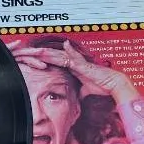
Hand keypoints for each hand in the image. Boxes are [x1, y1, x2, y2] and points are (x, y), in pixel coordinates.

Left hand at [7, 39, 133, 100]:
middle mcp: (75, 63)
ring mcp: (79, 62)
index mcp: (73, 67)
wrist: (113, 85)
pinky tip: (65, 45)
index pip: (56, 61)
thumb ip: (78, 91)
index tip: (35, 58)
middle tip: (31, 52)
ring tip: (39, 50)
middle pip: (55, 56)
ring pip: (61, 56)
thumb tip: (73, 98)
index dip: (45, 59)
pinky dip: (70, 52)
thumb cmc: (101, 86)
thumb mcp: (85, 90)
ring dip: (50, 53)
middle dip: (43, 55)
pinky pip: (75, 58)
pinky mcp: (85, 65)